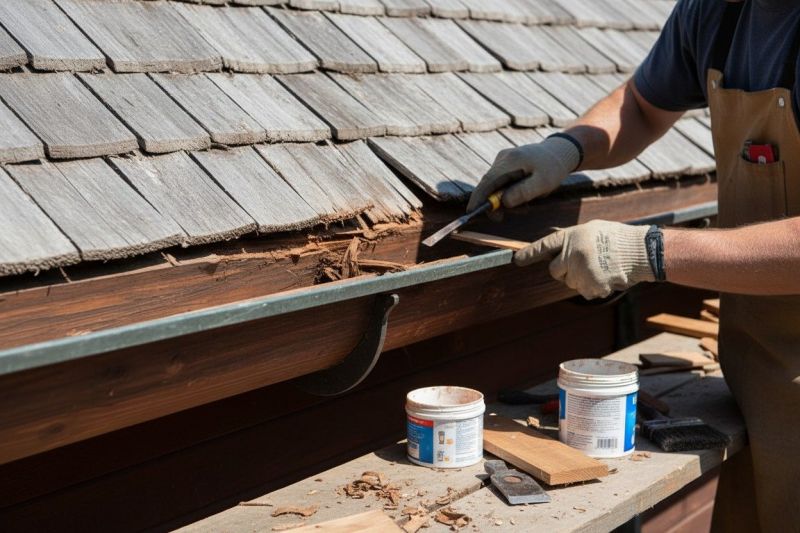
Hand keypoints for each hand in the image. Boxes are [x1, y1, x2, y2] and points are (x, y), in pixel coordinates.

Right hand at [466, 135, 579, 212]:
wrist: (560, 151)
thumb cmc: (554, 168)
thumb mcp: (543, 183)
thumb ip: (523, 192)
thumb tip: (503, 202)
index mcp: (511, 161)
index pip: (487, 182)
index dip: (477, 198)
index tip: (471, 213)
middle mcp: (503, 158)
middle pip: (488, 184)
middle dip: (491, 203)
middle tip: (501, 218)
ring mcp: (503, 159)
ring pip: (493, 184)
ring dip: (501, 198)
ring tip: (522, 205)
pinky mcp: (506, 163)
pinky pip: (499, 181)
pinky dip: (505, 192)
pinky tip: (521, 196)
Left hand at [515, 220, 654, 298]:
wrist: (641, 251)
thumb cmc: (617, 238)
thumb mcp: (591, 229)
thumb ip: (572, 239)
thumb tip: (556, 249)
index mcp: (571, 237)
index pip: (544, 246)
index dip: (529, 254)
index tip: (517, 260)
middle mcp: (572, 255)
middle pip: (554, 271)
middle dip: (564, 269)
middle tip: (583, 262)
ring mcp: (581, 272)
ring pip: (569, 282)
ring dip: (579, 278)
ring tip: (599, 267)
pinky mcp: (591, 287)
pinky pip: (584, 291)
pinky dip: (592, 287)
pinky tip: (605, 276)